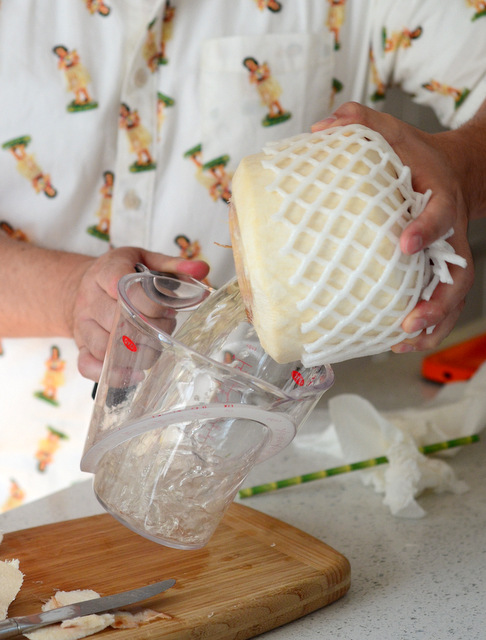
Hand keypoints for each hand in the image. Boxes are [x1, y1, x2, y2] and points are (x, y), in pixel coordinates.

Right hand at [70, 246, 208, 380]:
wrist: (85, 285)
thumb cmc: (122, 274)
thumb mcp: (146, 260)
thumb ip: (173, 265)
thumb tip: (202, 269)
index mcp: (106, 271)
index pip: (120, 286)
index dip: (147, 301)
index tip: (167, 307)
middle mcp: (89, 299)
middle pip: (117, 320)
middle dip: (149, 327)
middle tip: (166, 324)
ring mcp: (83, 324)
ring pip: (105, 346)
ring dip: (137, 352)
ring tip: (154, 344)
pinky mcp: (81, 346)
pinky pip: (88, 365)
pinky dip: (112, 373)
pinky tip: (134, 373)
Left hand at [312, 102, 476, 352]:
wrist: (454, 171)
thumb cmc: (417, 156)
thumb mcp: (393, 131)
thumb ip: (361, 121)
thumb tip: (319, 127)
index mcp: (442, 198)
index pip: (442, 214)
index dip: (427, 229)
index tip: (405, 243)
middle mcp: (451, 235)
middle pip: (458, 274)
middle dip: (437, 301)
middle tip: (409, 320)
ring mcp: (448, 258)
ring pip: (452, 297)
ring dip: (432, 324)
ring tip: (402, 341)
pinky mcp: (439, 271)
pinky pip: (441, 303)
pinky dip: (426, 327)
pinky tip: (397, 341)